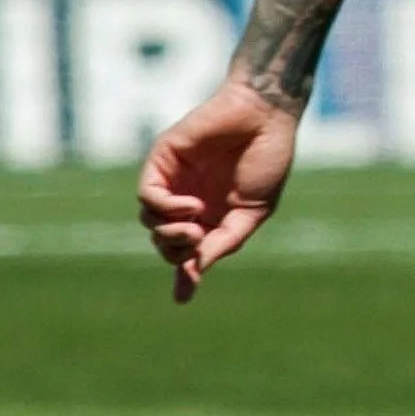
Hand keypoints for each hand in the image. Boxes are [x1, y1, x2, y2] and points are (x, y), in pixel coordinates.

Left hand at [138, 82, 301, 304]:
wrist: (265, 115)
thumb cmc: (267, 159)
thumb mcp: (253, 211)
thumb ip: (226, 240)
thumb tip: (198, 268)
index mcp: (213, 215)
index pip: (189, 252)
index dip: (185, 275)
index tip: (182, 300)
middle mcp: (188, 200)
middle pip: (164, 241)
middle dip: (176, 251)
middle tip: (198, 240)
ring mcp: (173, 180)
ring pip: (149, 221)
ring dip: (168, 233)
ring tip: (196, 225)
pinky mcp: (161, 161)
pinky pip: (147, 195)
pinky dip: (165, 208)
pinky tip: (192, 206)